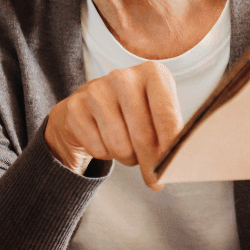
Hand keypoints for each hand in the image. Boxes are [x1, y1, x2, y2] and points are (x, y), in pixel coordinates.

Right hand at [44, 61, 181, 186]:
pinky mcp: (74, 107)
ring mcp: (95, 90)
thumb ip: (170, 135)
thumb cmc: (131, 113)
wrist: (87, 108)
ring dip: (127, 157)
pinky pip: (97, 149)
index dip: (171, 147)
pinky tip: (105, 141)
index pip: (166, 114)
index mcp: (152, 73)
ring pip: (120, 146)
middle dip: (150, 162)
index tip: (173, 167)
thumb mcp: (156, 114)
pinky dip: (104, 154)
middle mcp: (123, 76)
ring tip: (127, 149)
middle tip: (153, 176)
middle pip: (143, 135)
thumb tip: (175, 167)